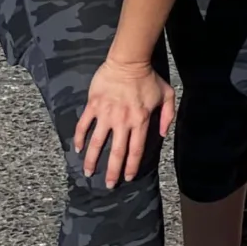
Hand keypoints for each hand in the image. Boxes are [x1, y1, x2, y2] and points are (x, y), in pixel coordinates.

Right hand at [73, 58, 174, 188]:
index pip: (135, 150)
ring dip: (92, 160)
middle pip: (117, 152)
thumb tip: (163, 134)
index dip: (131, 166)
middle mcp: (122, 121)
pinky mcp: (94, 106)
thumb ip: (168, 116)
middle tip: (108, 185)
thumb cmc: (148, 78)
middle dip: (112, 171)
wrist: (128, 61)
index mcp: (140, 121)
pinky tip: (78, 148)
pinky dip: (80, 138)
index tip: (127, 178)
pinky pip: (84, 125)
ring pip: (97, 142)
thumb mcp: (167, 95)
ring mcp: (106, 114)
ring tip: (88, 172)